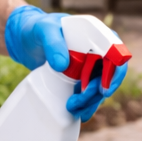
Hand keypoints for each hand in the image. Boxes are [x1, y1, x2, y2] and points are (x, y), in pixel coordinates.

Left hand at [3, 4, 127, 121]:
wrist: (26, 40)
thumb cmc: (37, 28)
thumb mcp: (43, 31)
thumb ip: (53, 44)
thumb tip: (63, 65)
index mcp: (95, 34)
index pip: (116, 52)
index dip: (114, 71)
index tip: (103, 89)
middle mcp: (97, 50)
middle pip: (109, 74)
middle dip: (97, 92)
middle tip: (78, 101)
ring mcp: (90, 65)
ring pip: (101, 87)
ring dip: (91, 101)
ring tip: (74, 110)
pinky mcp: (81, 77)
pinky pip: (90, 92)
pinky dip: (86, 104)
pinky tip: (78, 113)